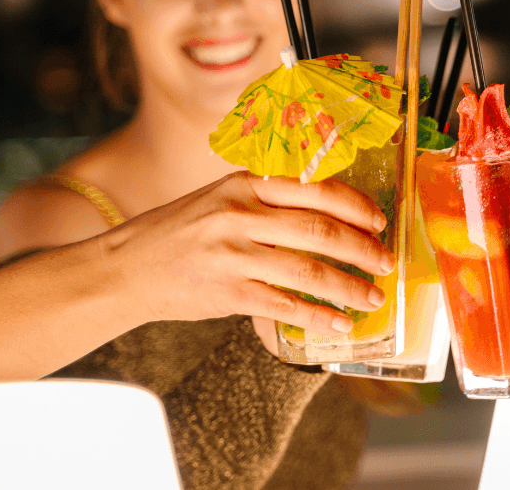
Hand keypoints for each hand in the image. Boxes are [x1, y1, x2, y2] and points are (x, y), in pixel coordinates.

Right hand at [97, 171, 391, 335]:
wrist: (124, 269)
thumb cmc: (179, 234)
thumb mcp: (220, 199)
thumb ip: (268, 201)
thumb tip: (329, 214)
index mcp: (245, 185)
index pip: (315, 190)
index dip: (356, 206)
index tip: (379, 222)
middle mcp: (241, 214)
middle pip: (320, 230)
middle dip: (362, 249)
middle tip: (386, 263)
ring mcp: (233, 254)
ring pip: (309, 270)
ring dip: (349, 287)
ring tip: (372, 298)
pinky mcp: (227, 292)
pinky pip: (286, 305)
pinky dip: (319, 316)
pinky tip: (340, 324)